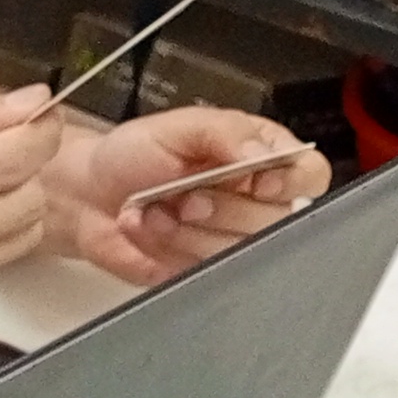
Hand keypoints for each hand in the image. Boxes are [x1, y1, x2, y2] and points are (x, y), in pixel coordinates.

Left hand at [42, 108, 332, 285]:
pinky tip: (151, 230)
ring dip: (188, 230)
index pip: (309, 174)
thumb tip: (267, 153)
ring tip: (157, 208)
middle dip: (221, 207)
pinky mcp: (205, 270)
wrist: (88, 193)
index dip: (288, 182)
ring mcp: (231, 239)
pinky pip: (205, 271)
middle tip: (184, 193)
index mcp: (261, 158)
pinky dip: (169, 249)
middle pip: (275, 220)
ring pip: (238, 250)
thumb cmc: (134, 153)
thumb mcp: (180, 126)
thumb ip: (227, 133)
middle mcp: (254, 201)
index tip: (256, 180)